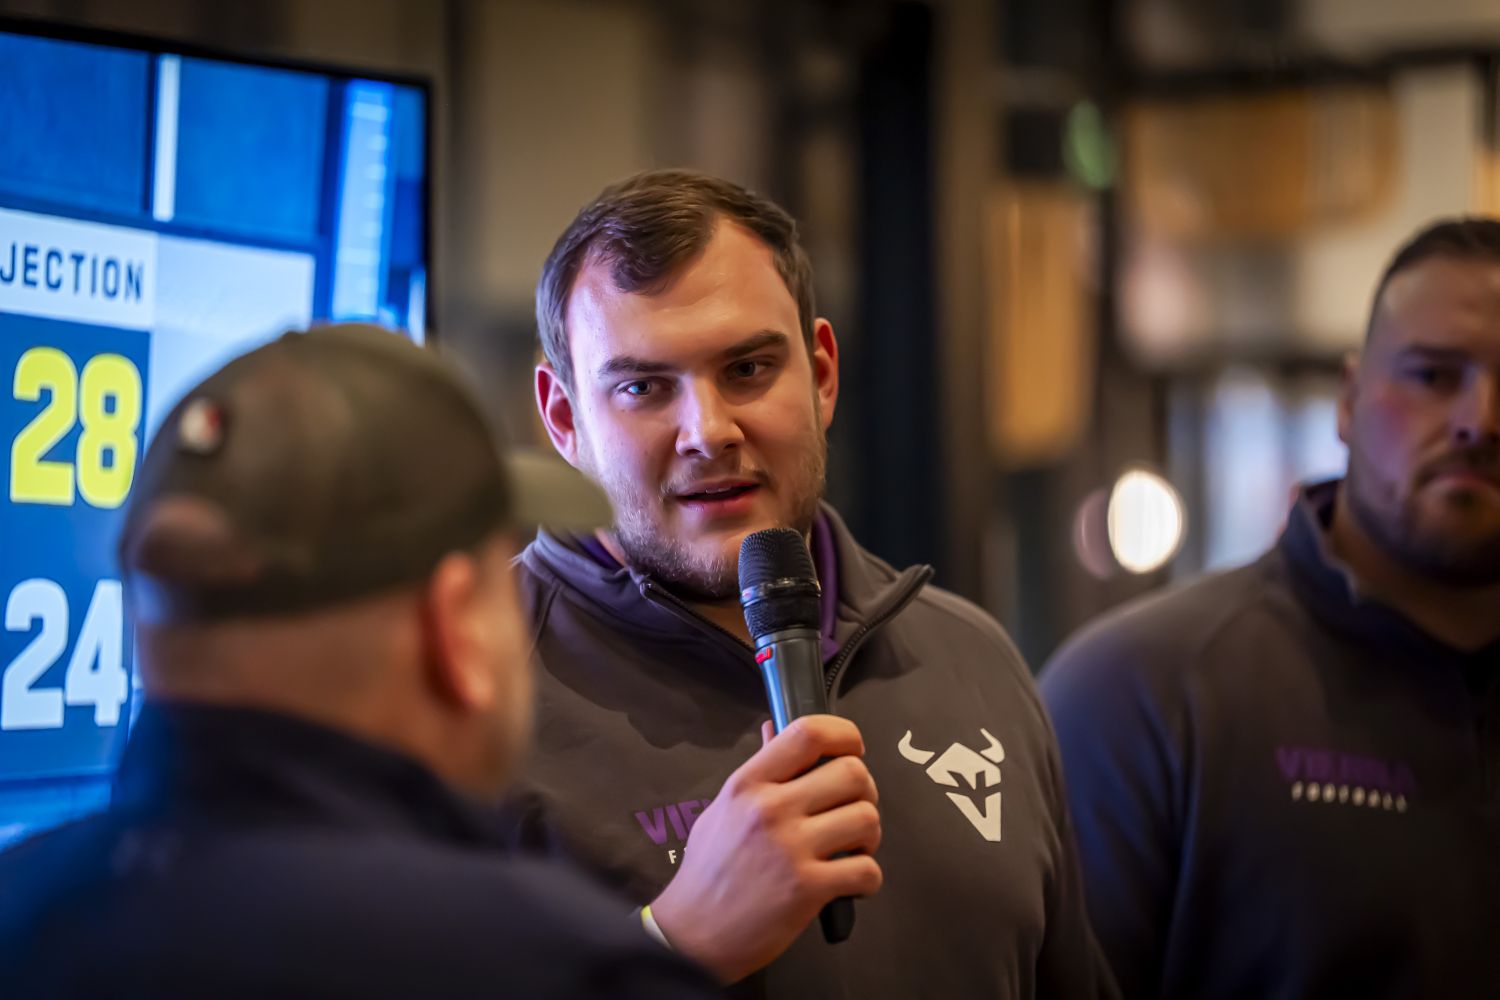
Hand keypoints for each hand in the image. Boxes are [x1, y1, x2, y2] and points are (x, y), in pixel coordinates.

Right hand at [648, 714, 882, 983]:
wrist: (693, 935)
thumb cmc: (709, 871)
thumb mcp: (723, 808)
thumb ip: (756, 770)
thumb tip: (774, 729)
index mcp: (748, 783)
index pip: (807, 733)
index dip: (844, 734)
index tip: (852, 749)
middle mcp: (771, 808)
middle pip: (852, 773)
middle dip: (865, 791)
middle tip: (852, 809)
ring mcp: (791, 848)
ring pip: (867, 818)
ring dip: (870, 835)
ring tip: (853, 848)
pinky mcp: (808, 889)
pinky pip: (867, 870)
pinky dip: (868, 878)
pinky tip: (851, 882)